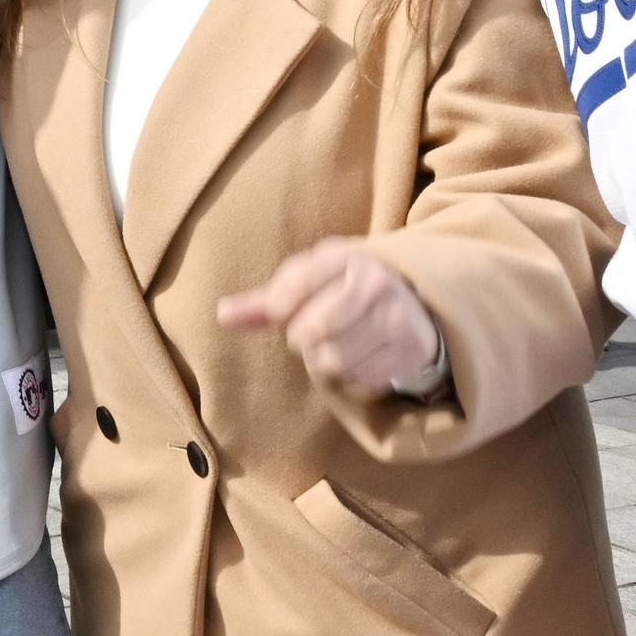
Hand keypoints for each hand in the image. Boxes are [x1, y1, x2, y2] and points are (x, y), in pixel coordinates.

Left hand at [217, 237, 442, 394]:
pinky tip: (359, 355)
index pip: (290, 290)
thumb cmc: (344, 290)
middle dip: (302, 339)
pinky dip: (351, 375)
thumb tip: (222, 315)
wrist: (413, 300)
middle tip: (314, 331)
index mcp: (343, 257)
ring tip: (336, 343)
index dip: (279, 310)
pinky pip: (360, 378)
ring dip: (324, 361)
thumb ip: (264, 300)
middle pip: (309, 332)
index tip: (285, 311)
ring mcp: (396, 316)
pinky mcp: (409, 348)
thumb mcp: (308, 282)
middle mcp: (374, 282)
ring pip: (333, 360)